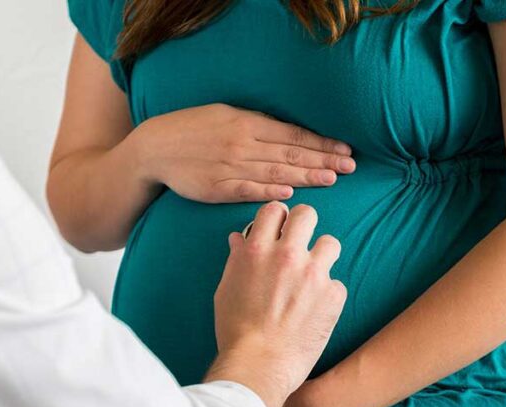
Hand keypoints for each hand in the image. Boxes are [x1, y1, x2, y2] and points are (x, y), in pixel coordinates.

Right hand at [131, 104, 355, 202]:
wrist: (155, 148)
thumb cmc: (193, 130)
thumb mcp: (226, 115)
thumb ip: (258, 124)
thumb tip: (291, 133)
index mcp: (247, 123)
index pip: (294, 134)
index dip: (322, 143)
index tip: (346, 150)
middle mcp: (243, 143)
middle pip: (291, 152)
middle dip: (324, 160)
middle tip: (351, 167)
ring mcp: (230, 166)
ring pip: (275, 171)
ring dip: (306, 175)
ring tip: (332, 179)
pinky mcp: (216, 187)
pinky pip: (247, 189)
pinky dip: (268, 190)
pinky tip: (289, 192)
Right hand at [206, 202, 346, 406]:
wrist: (259, 365)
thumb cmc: (236, 331)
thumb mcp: (226, 289)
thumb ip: (237, 259)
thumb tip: (239, 239)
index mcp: (257, 250)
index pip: (274, 210)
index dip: (277, 219)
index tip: (279, 231)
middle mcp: (287, 255)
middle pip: (307, 215)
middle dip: (303, 226)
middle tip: (300, 245)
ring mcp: (313, 274)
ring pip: (330, 243)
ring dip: (322, 256)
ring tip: (313, 277)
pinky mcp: (333, 295)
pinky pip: (337, 282)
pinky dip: (328, 294)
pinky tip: (315, 310)